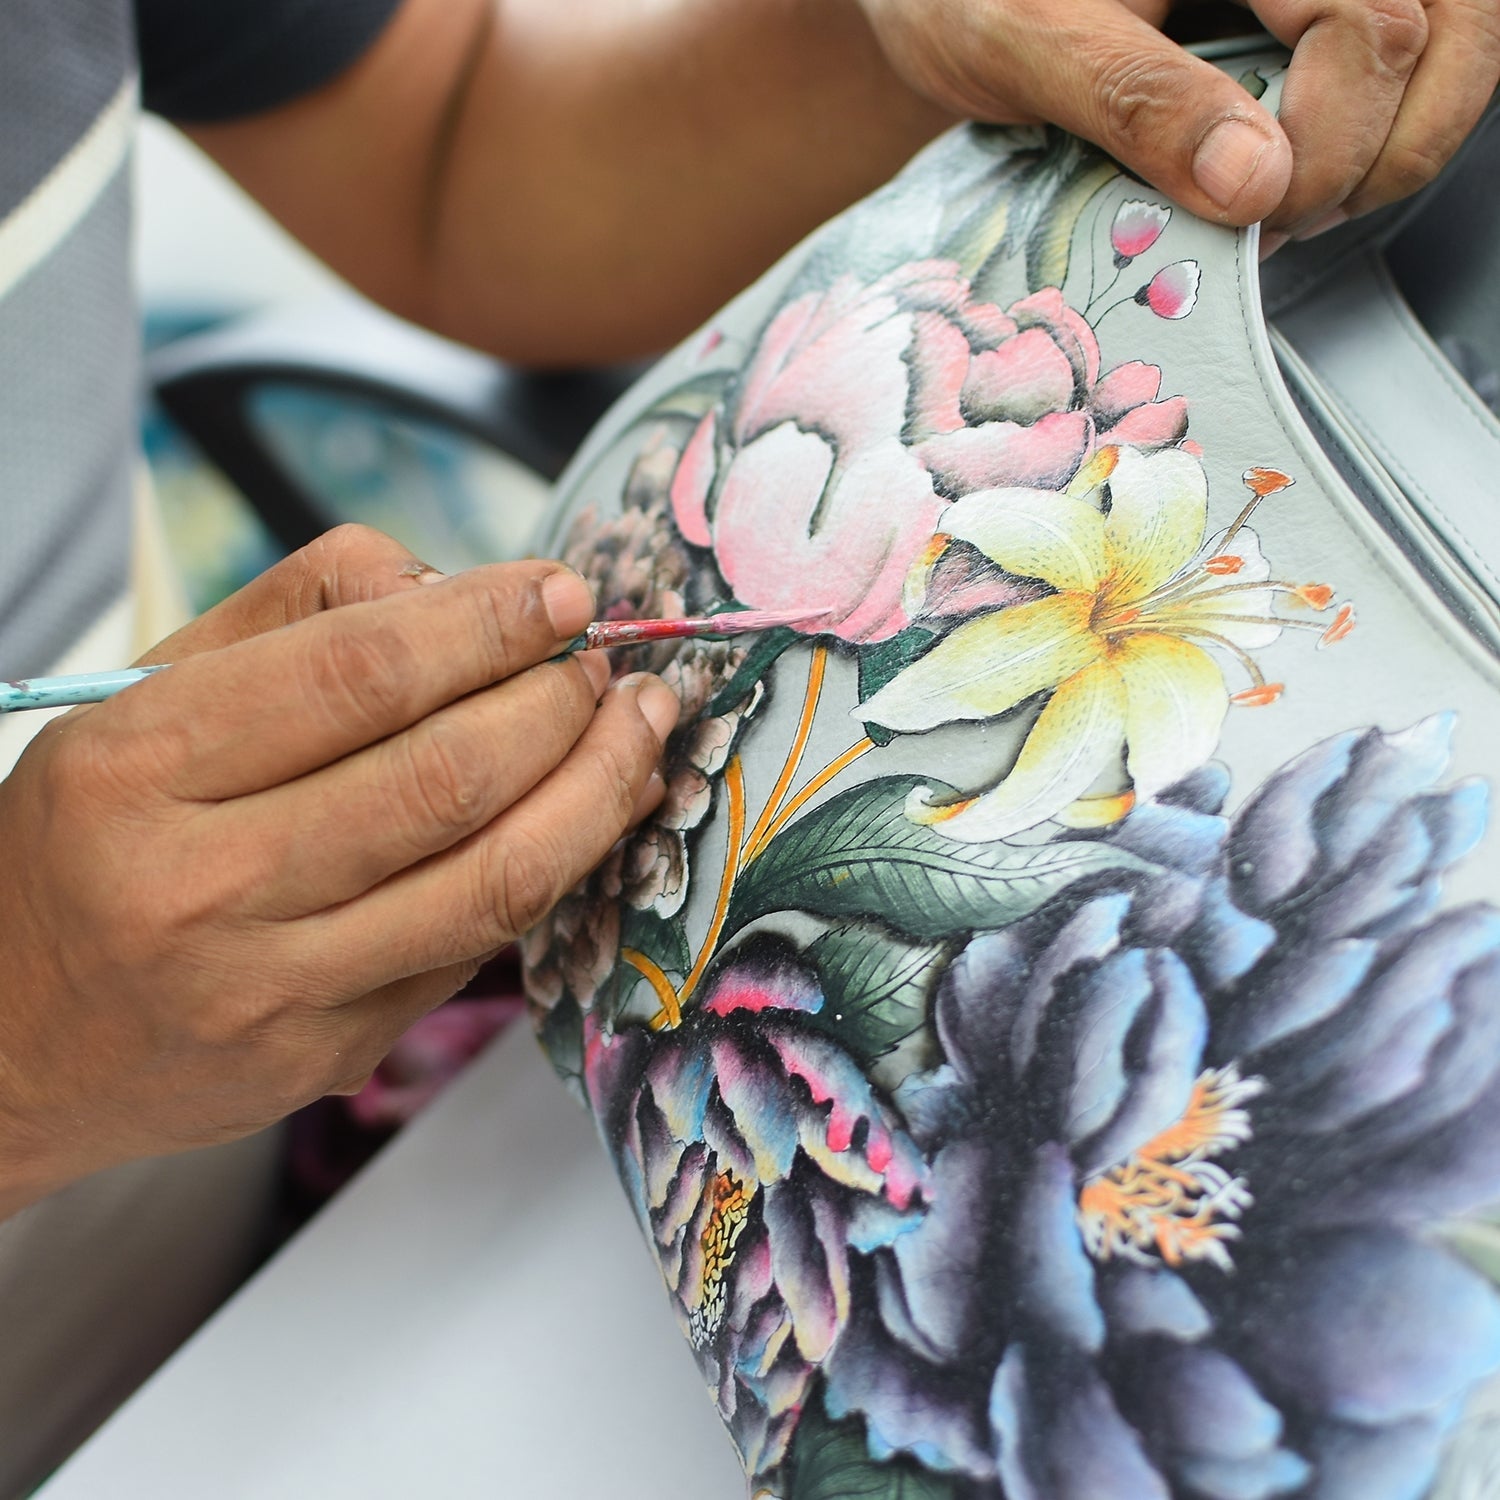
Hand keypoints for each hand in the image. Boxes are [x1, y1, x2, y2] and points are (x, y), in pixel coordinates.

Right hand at [0, 526, 676, 1214]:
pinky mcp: (328, 1056)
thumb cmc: (86, 842)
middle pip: (447, 777)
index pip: (360, 675)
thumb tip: (456, 586)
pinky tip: (587, 814)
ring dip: (597, 792)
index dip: (486, 624)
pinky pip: (474, 949)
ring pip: (492, 878)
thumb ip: (295, 616)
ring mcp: (272, 990)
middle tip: (604, 664)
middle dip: (560, 704)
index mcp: (138, 767)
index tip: (561, 593)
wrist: (4, 1041)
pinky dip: (552, 870)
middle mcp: (201, 887)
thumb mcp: (142, 698)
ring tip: (638, 729)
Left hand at [857, 0, 1499, 236]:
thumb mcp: (1026, 42)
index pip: (1374, 21)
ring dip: (1393, 143)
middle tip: (1278, 221)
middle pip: (1442, 29)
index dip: (1333, 143)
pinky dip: (1374, 126)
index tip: (1255, 216)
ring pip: (1451, 39)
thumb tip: (1254, 182)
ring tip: (1292, 204)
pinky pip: (1408, 52)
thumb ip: (1138, 101)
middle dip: (1377, 152)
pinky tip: (1295, 171)